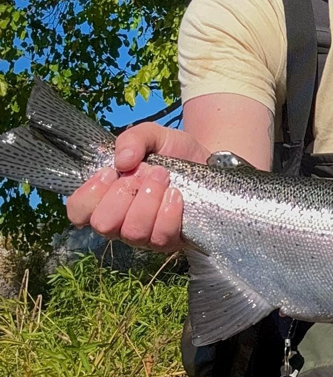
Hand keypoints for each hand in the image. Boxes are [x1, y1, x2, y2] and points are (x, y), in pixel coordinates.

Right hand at [66, 124, 208, 252]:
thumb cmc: (174, 152)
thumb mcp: (154, 135)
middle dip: (124, 194)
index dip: (90, 194)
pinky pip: (160, 236)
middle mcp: (120, 221)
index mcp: (106, 197)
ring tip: (164, 177)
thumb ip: (133, 139)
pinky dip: (167, 212)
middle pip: (103, 224)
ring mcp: (144, 235)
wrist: (210, 164)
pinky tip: (175, 194)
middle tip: (145, 172)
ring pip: (133, 231)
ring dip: (148, 200)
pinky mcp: (169, 241)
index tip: (111, 172)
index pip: (78, 211)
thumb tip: (122, 162)